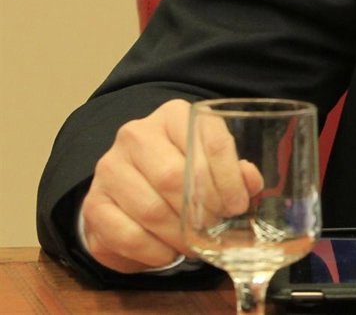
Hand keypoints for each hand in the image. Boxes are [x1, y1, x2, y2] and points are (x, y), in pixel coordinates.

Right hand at [80, 99, 262, 273]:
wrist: (131, 178)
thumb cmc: (182, 166)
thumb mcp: (211, 159)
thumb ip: (236, 170)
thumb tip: (249, 183)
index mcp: (174, 115)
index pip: (208, 139)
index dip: (228, 177)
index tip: (238, 204)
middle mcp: (136, 135)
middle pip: (174, 176)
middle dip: (202, 211)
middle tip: (216, 229)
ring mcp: (110, 168)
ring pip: (150, 209)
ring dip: (179, 235)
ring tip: (195, 245)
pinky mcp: (93, 204)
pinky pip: (126, 236)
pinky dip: (153, 251)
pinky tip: (168, 253)